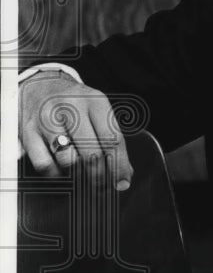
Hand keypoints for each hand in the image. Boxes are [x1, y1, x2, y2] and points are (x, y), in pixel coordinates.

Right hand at [19, 71, 132, 189]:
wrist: (39, 86)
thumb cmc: (75, 104)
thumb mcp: (97, 112)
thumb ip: (112, 141)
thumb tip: (124, 176)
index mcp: (95, 101)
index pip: (112, 139)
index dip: (119, 166)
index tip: (123, 183)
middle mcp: (70, 108)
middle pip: (91, 153)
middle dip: (100, 177)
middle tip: (102, 186)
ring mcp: (46, 120)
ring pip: (69, 161)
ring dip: (78, 175)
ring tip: (82, 174)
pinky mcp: (28, 133)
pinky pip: (45, 165)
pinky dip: (56, 174)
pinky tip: (62, 170)